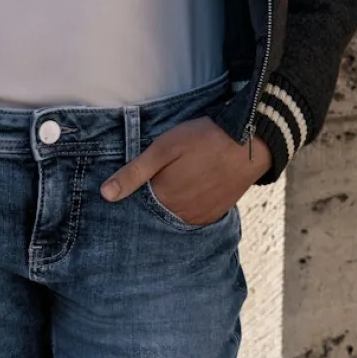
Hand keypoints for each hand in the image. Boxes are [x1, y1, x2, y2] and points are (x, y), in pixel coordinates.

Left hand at [101, 117, 271, 225]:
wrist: (251, 143)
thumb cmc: (204, 139)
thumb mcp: (163, 148)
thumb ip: (134, 173)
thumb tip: (106, 195)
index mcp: (163, 200)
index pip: (137, 207)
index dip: (133, 196)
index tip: (135, 185)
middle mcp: (179, 216)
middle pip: (156, 215)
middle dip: (151, 203)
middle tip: (162, 180)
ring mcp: (198, 218)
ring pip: (174, 217)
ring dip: (170, 207)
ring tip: (177, 185)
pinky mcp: (213, 215)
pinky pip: (193, 218)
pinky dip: (187, 208)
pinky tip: (190, 191)